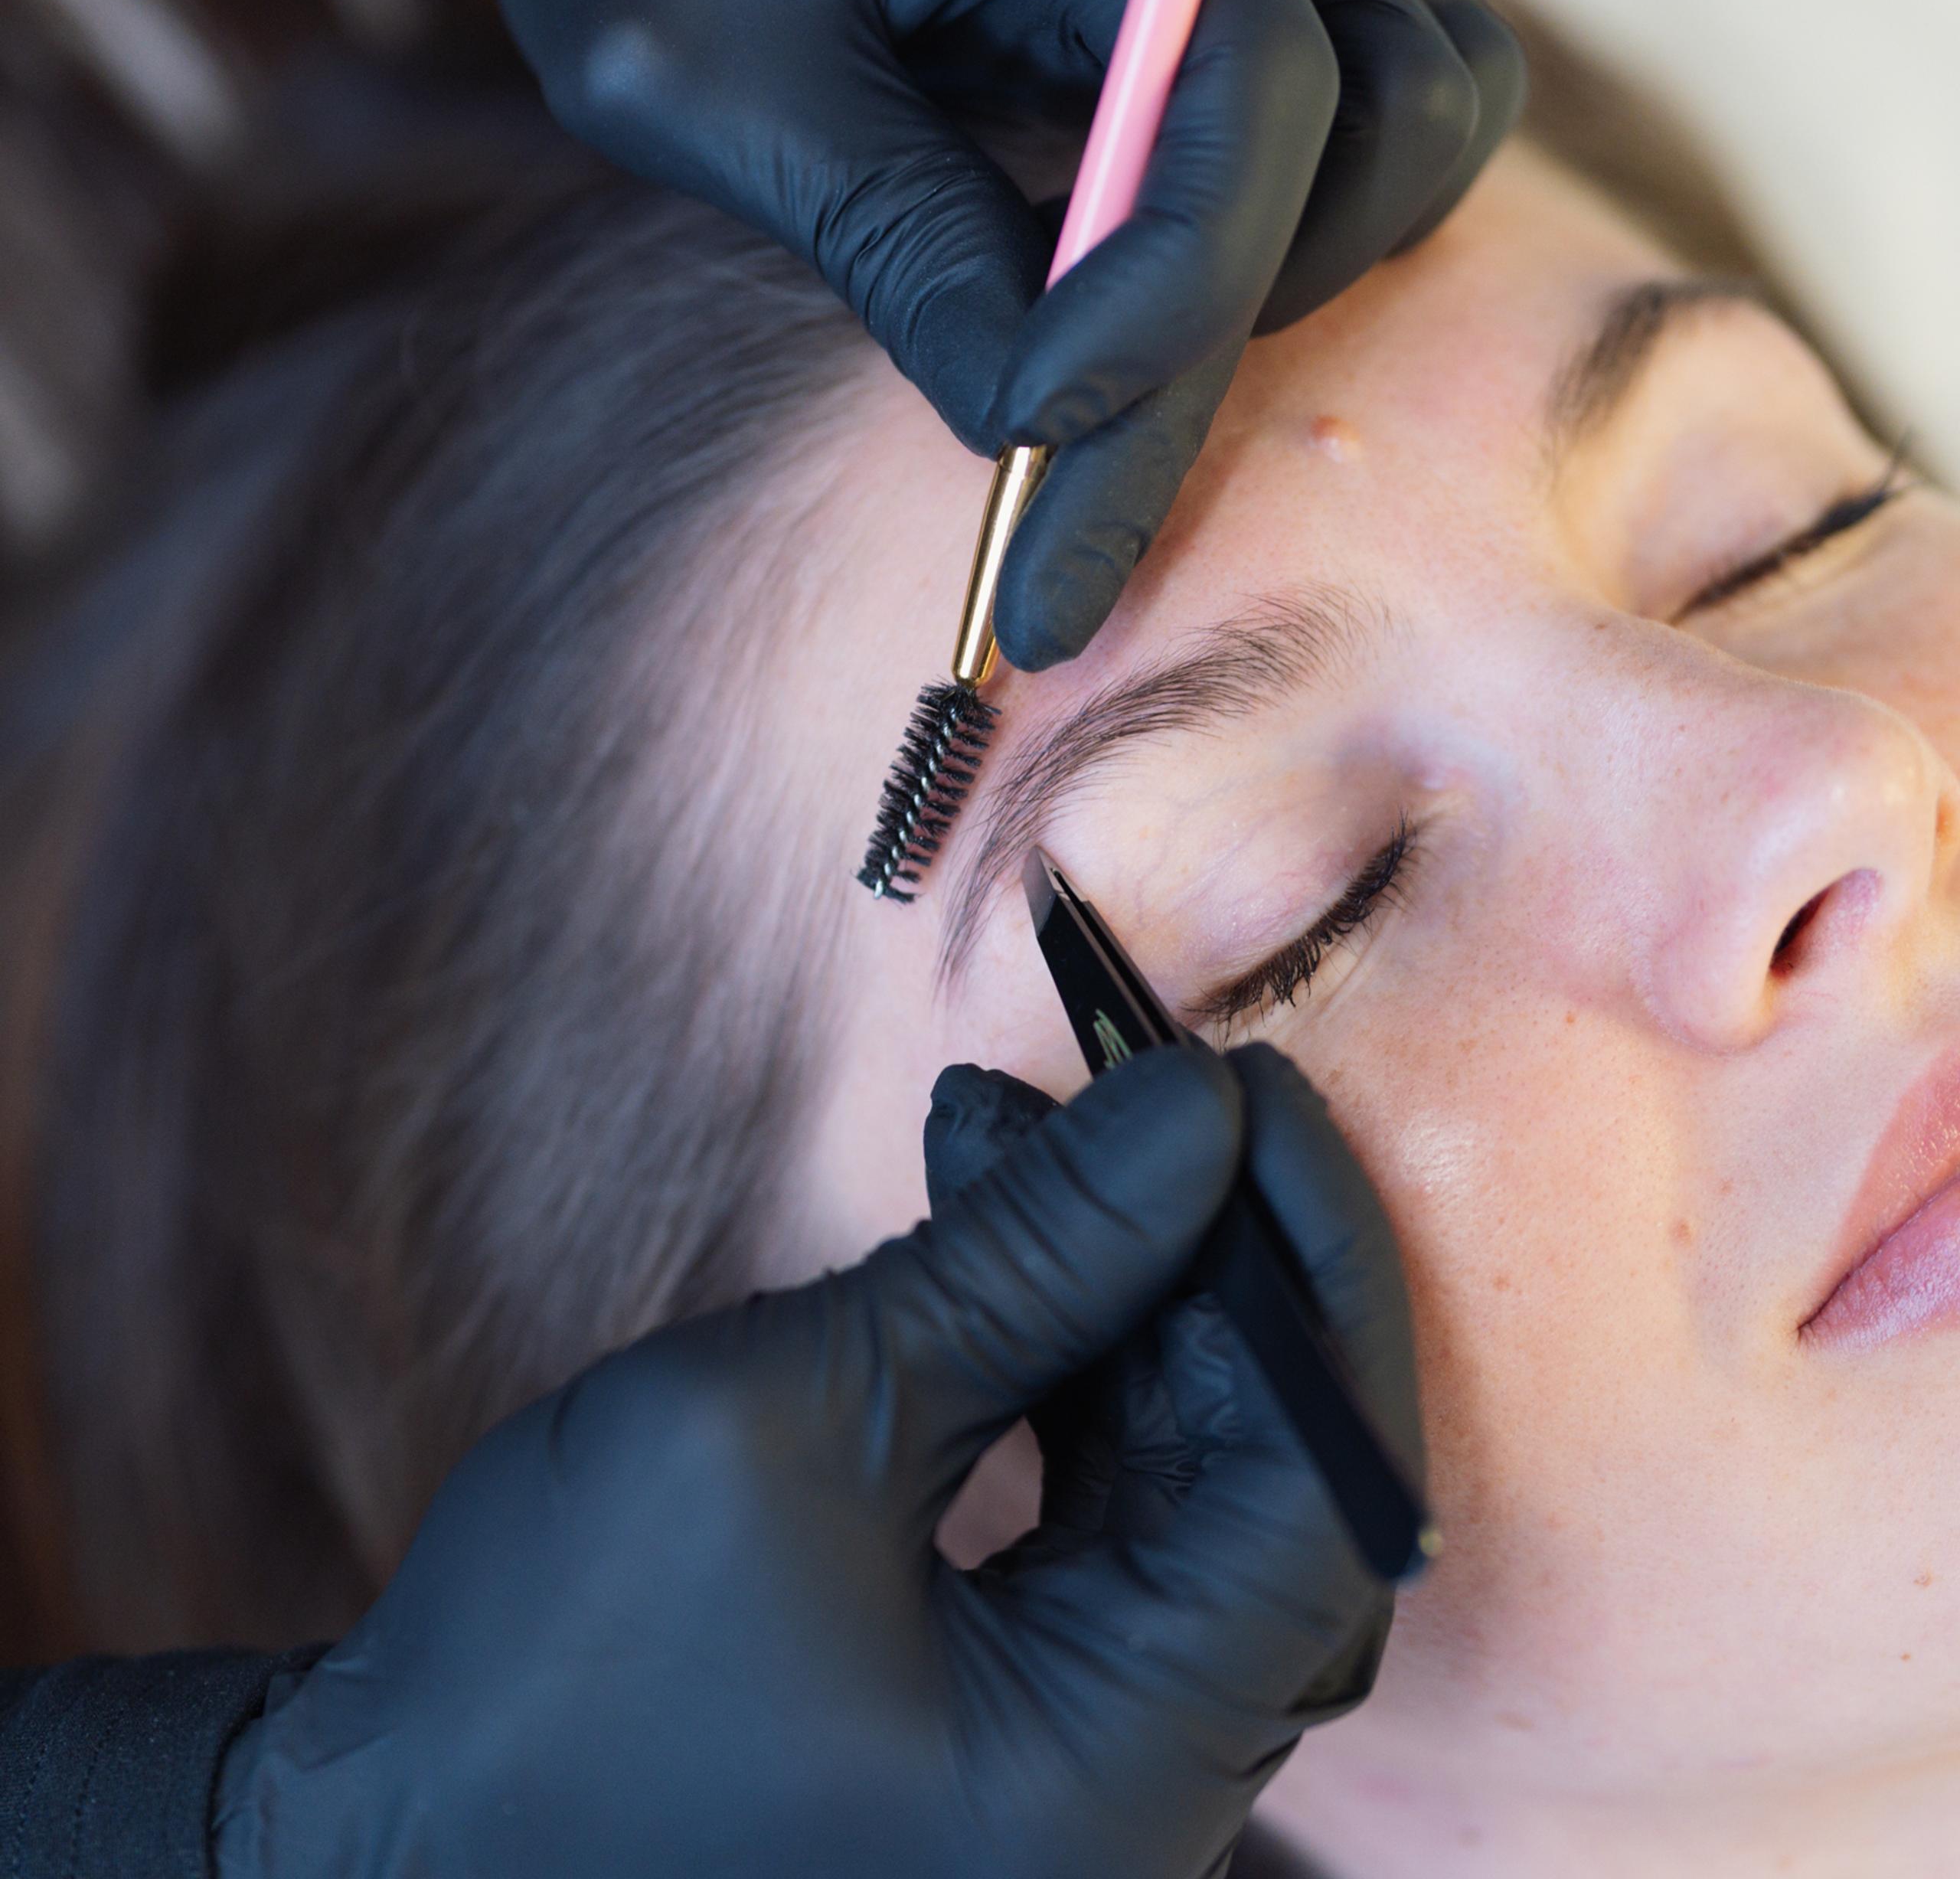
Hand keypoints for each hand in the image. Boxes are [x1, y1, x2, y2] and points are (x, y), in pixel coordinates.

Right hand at [213, 1043, 1422, 1878]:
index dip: (1310, 1272)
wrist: (389, 1833)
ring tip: (1012, 1120)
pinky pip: (1094, 1500)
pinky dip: (1059, 1354)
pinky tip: (988, 1217)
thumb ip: (1030, 1263)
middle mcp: (1134, 1791)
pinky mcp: (1011, 1695)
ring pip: (1179, 1472)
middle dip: (1202, 1254)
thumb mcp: (800, 1420)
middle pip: (1264, 1476)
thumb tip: (1191, 1112)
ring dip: (1115, 1283)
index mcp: (1114, 1782)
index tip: (1249, 1091)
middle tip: (1144, 1081)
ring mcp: (1076, 1751)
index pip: (1319, 1499)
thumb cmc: (552, 1671)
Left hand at [485, 0, 1524, 668]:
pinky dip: (1307, 228)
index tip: (1029, 440)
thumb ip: (894, 239)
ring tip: (1109, 377)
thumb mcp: (723, 76)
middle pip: (1379, 123)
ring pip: (1425, 114)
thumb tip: (1024, 427)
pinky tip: (1145, 298)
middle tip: (1057, 538)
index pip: (1247, 95)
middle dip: (1207, 350)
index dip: (1161, 300)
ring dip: (1303, 276)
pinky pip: (1386, 114)